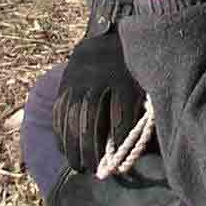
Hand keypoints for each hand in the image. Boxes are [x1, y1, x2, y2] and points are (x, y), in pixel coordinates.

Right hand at [51, 27, 145, 173]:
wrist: (112, 35)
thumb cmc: (136, 68)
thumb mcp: (145, 82)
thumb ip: (144, 108)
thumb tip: (145, 143)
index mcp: (124, 78)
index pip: (120, 117)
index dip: (119, 144)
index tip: (120, 163)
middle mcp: (98, 78)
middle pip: (91, 120)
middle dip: (91, 150)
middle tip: (94, 170)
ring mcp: (78, 79)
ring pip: (71, 117)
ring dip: (72, 146)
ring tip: (77, 166)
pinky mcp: (66, 81)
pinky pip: (59, 109)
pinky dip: (60, 131)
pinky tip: (63, 147)